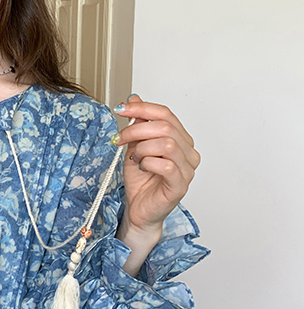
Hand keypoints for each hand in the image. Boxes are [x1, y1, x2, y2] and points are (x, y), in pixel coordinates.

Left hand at [113, 95, 200, 239]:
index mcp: (181, 139)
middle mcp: (188, 152)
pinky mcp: (180, 185)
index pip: (166, 114)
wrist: (139, 209)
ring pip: (167, 144)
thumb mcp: (134, 146)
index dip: (142, 108)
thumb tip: (134, 99)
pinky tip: (141, 167)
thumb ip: (138, 124)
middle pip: (165, 127)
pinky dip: (148, 163)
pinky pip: (166, 166)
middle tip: (120, 138)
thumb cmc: (141, 180)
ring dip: (142, 148)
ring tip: (134, 157)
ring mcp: (187, 169)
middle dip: (136, 129)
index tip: (121, 108)